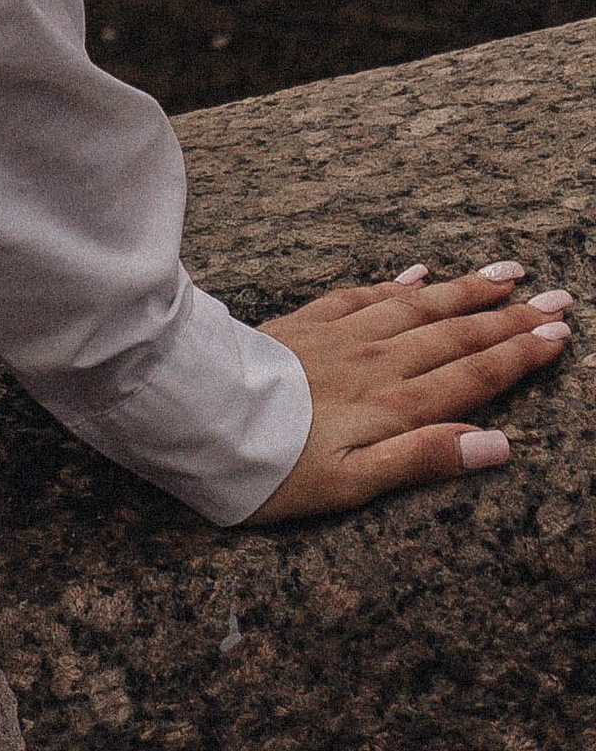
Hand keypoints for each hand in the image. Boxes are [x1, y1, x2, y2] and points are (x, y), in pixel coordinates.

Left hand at [248, 259, 571, 518]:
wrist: (199, 414)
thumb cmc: (277, 467)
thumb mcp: (356, 483)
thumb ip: (425, 459)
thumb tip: (498, 445)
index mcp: (394, 402)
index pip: (472, 374)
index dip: (518, 356)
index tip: (558, 334)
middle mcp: (376, 359)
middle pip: (454, 333)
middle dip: (508, 316)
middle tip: (555, 297)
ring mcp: (340, 335)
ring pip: (415, 305)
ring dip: (463, 290)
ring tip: (503, 274)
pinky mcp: (306, 323)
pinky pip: (362, 294)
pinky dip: (396, 283)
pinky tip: (415, 274)